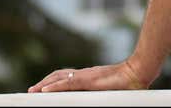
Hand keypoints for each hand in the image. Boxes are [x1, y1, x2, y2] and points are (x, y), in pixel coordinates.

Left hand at [28, 58, 148, 92]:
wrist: (139, 73)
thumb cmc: (130, 84)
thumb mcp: (111, 91)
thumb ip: (102, 93)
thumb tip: (101, 97)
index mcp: (89, 77)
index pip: (66, 77)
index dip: (53, 81)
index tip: (42, 88)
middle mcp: (85, 74)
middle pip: (58, 76)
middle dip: (44, 83)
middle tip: (31, 91)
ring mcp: (86, 76)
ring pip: (59, 78)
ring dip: (44, 84)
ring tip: (33, 91)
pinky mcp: (89, 80)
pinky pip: (67, 84)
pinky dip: (54, 87)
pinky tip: (45, 91)